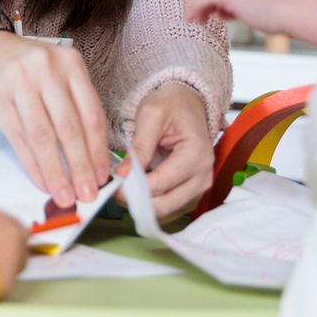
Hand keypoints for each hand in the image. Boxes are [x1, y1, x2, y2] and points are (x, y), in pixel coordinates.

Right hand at [0, 9, 110, 208]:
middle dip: (81, 167)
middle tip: (88, 194)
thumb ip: (73, 106)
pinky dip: (33, 165)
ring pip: (43, 137)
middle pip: (69, 127)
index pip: (91, 113)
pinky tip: (42, 182)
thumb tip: (91, 157)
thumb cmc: (24, 67)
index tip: (103, 176)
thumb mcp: (55, 74)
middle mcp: (47, 69)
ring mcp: (20, 82)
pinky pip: (19, 139)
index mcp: (70, 63)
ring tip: (65, 197)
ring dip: (56, 172)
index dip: (99, 150)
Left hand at [126, 83, 213, 219]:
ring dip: (143, 206)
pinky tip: (136, 193)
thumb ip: (139, 146)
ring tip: (124, 190)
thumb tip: (122, 175)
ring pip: (167, 212)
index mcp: (196, 155)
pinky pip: (170, 210)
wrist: (187, 103)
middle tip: (114, 191)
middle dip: (136, 201)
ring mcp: (200, 187)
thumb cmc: (171, 105)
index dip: (134, 188)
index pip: (162, 183)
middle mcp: (203, 175)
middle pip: (165, 205)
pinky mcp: (192, 193)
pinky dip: (151, 206)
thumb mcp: (151, 115)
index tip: (113, 184)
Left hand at [184, 0, 316, 48]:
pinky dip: (193, 8)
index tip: (209, 13)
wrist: (291, 11)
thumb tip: (222, 11)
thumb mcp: (255, 4)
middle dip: (199, 2)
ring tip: (196, 21)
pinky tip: (194, 20)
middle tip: (196, 19)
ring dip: (194, 6)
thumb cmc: (280, 13)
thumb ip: (238, 5)